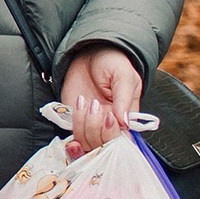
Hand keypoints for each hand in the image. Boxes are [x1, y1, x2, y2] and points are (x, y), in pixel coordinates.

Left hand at [59, 45, 142, 159]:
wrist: (89, 52)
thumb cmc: (112, 63)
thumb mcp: (124, 77)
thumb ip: (124, 100)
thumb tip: (124, 123)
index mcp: (126, 118)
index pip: (124, 141)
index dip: (115, 136)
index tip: (109, 118)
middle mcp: (109, 125)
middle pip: (104, 145)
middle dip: (97, 130)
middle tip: (96, 105)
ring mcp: (91, 124)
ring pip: (87, 142)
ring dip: (84, 125)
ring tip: (86, 101)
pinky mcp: (74, 119)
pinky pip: (73, 133)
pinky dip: (73, 123)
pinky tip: (78, 105)